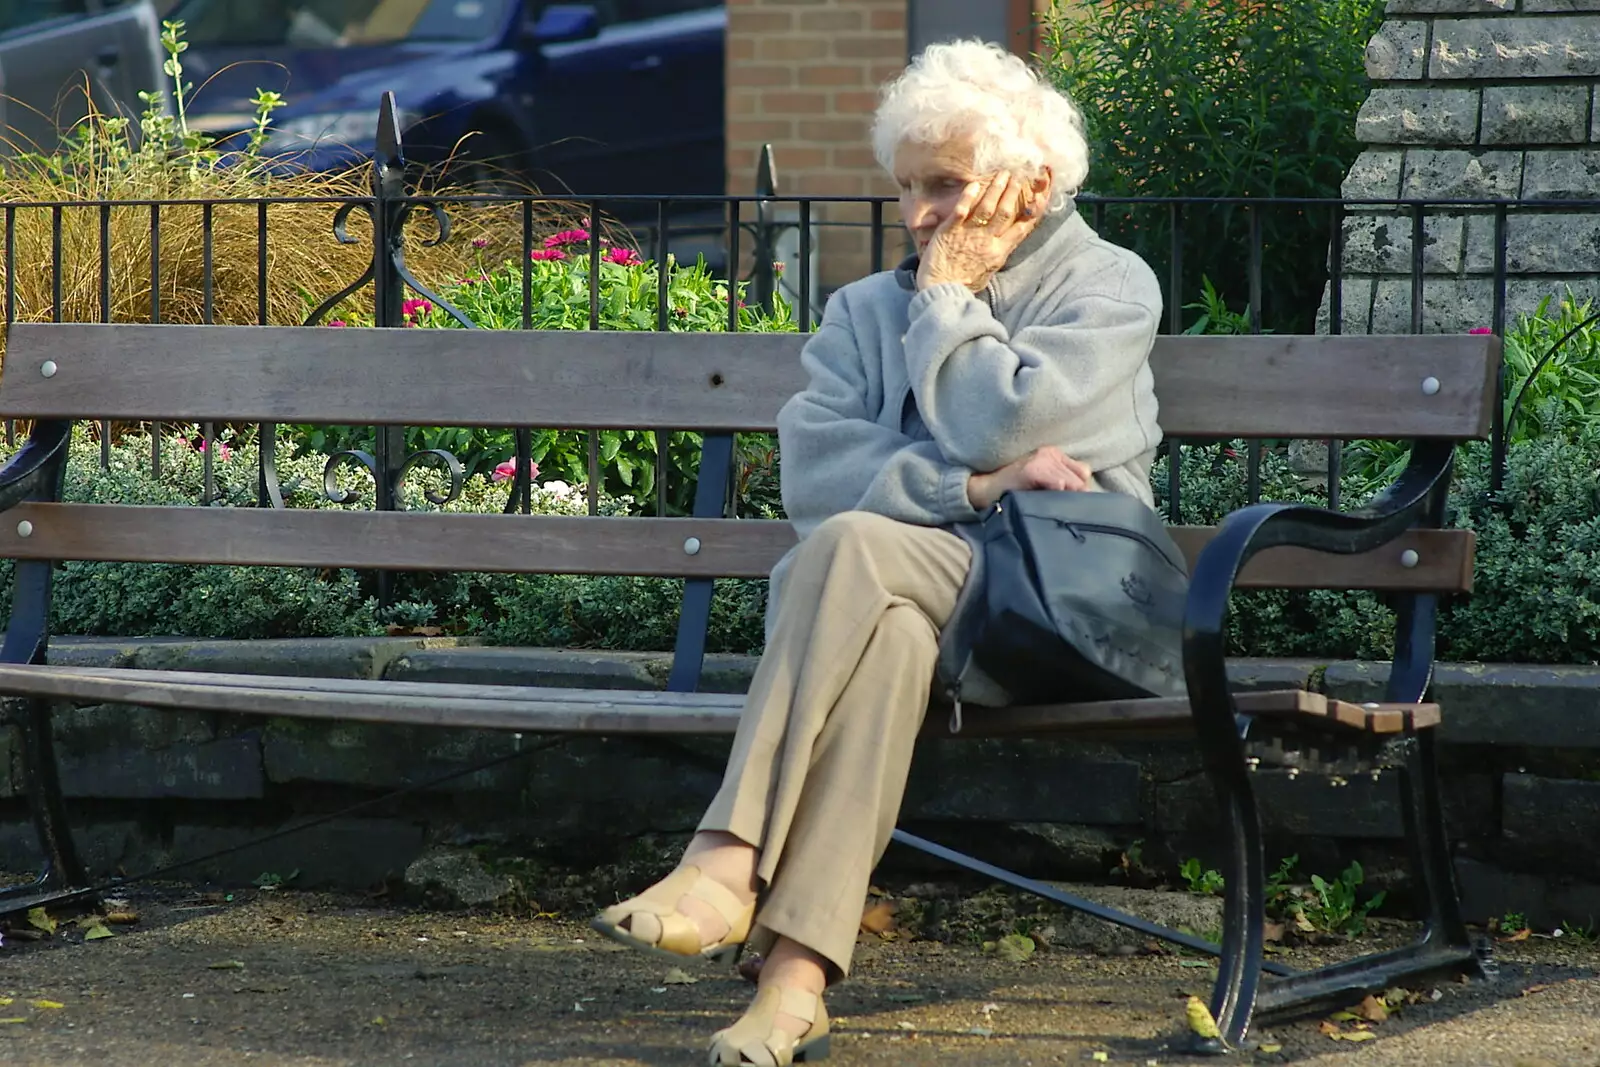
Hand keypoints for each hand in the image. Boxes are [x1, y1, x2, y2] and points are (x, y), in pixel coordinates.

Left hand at [917, 172, 1044, 292]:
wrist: (941, 292)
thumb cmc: (963, 285)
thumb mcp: (987, 272)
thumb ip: (996, 256)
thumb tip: (1003, 244)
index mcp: (999, 252)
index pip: (1021, 228)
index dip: (1032, 211)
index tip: (1040, 196)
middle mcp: (987, 241)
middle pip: (1006, 212)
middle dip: (1014, 192)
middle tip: (1019, 176)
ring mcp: (968, 235)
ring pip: (987, 207)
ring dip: (996, 189)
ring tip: (1003, 174)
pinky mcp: (949, 231)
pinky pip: (962, 210)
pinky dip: (968, 197)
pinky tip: (974, 184)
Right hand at [966, 446, 1093, 510]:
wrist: (985, 489)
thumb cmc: (1013, 489)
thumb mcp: (1041, 482)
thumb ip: (1061, 483)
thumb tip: (1084, 495)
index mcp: (1053, 455)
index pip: (1083, 471)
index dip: (1081, 488)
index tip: (1073, 501)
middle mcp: (1049, 454)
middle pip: (1080, 478)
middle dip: (1076, 495)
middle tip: (1068, 508)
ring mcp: (1040, 460)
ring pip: (1070, 482)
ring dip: (1067, 496)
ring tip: (1057, 506)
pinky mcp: (1032, 469)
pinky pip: (1057, 482)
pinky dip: (1058, 491)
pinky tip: (1051, 497)